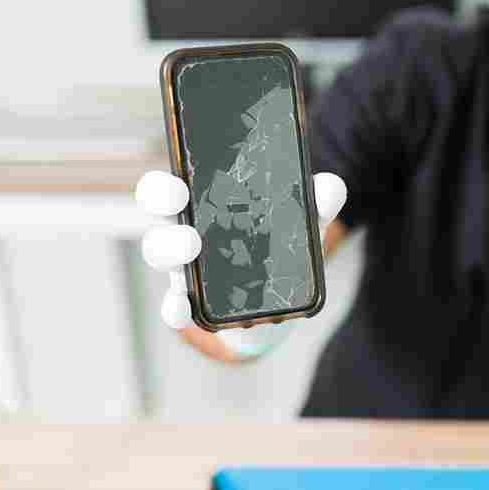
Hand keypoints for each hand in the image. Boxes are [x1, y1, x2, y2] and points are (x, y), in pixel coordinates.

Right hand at [135, 170, 346, 361]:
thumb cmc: (278, 243)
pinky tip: (185, 306)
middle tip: (181, 202)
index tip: (178, 181)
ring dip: (169, 250)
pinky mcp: (194, 304)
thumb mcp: (301, 220)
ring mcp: (186, 271)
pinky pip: (174, 307)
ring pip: (160, 255)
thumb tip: (330, 187)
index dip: (164, 183)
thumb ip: (317, 201)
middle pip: (158, 217)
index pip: (169, 187)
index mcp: (203, 205)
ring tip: (192, 246)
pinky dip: (175, 308)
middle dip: (161, 209)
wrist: (281, 296)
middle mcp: (186, 233)